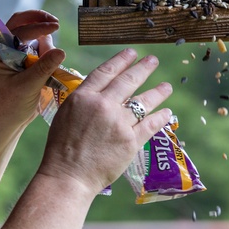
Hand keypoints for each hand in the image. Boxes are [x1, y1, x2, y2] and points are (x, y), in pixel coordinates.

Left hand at [0, 10, 63, 129]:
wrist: (4, 122)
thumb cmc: (10, 107)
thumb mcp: (28, 87)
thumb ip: (44, 68)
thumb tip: (61, 51)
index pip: (18, 31)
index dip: (38, 27)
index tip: (56, 26)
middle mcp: (2, 49)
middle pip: (20, 21)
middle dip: (38, 20)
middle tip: (55, 23)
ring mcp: (12, 53)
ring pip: (30, 33)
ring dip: (43, 39)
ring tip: (49, 60)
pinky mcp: (22, 59)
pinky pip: (36, 46)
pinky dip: (45, 48)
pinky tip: (50, 62)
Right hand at [39, 48, 171, 195]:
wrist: (68, 176)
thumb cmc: (61, 149)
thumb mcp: (65, 116)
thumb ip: (83, 102)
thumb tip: (100, 94)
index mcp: (83, 97)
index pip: (106, 72)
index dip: (121, 60)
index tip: (132, 53)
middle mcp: (102, 106)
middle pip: (128, 81)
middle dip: (143, 68)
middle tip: (153, 60)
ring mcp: (118, 123)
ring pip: (144, 102)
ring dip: (158, 92)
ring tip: (167, 86)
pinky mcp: (130, 141)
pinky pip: (151, 125)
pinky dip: (161, 117)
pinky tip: (167, 112)